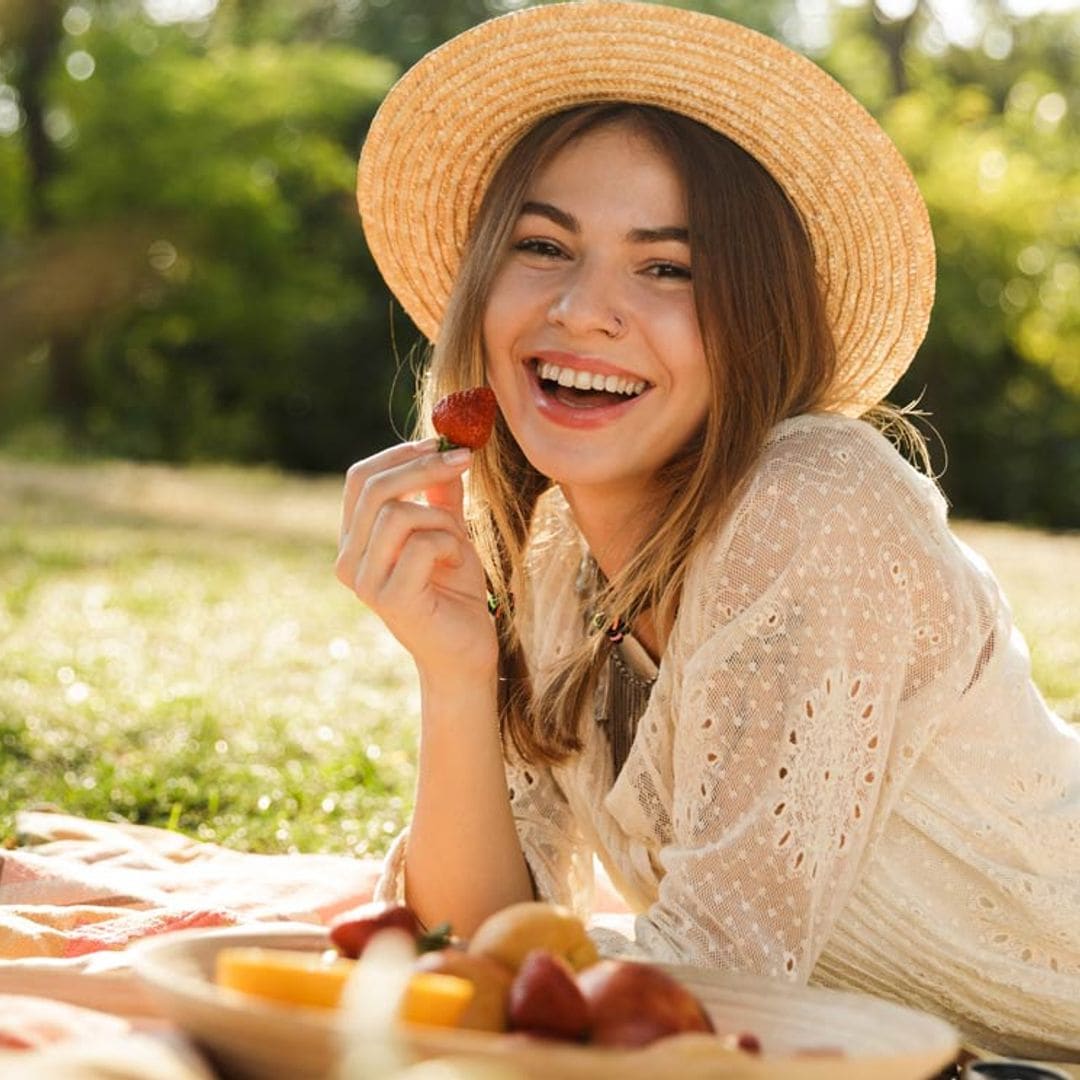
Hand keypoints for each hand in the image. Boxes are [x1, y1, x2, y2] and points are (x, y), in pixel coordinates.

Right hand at [335, 439, 497, 682]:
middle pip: (375, 488)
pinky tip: (457, 566)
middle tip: (464, 458)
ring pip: (398, 514)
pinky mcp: (390, 599)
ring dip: (442, 519)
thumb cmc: (455, 594)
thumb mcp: (448, 532)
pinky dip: (450, 545)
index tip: (441, 442)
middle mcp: (349, 561)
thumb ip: (440, 494)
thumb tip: (445, 445)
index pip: (359, 480)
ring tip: (459, 543)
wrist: (466, 653)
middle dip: (424, 466)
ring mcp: (365, 582)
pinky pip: (422, 544)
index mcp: (354, 542)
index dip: (399, 454)